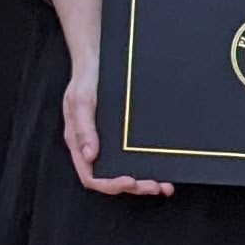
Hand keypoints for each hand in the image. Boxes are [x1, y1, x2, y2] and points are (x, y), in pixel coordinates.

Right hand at [63, 55, 172, 196]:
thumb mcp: (81, 100)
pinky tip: (164, 168)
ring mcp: (110, 142)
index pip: (91, 176)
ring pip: (125, 171)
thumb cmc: (86, 78)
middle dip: (134, 186)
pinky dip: (149, 165)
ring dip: (144, 182)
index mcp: (80, 144)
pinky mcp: (123, 135)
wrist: (97, 57)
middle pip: (112, 178)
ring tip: (165, 185)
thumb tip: (90, 156)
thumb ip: (83, 128)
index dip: (110, 184)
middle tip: (156, 186)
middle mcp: (94, 147)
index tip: (130, 180)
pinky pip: (134, 156)